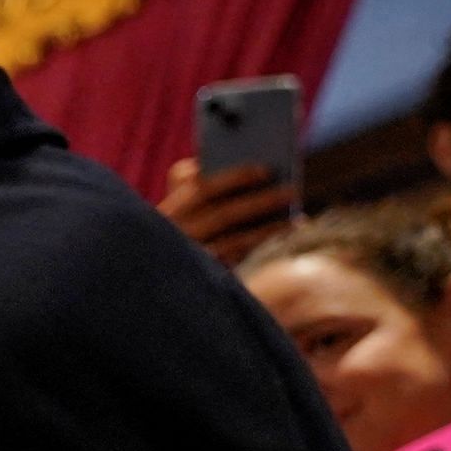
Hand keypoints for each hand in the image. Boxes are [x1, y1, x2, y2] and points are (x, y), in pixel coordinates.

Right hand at [159, 159, 290, 266]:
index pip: (202, 189)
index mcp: (165, 211)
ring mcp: (186, 259)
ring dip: (266, 229)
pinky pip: (236, 261)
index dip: (235, 178)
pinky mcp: (200, 280)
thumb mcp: (179, 206)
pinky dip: (258, 247)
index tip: (266, 170)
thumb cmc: (178, 226)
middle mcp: (173, 236)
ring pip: (233, 242)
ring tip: (293, 218)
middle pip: (223, 216)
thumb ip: (193, 183)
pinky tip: (278, 235)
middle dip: (259, 202)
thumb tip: (247, 172)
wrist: (157, 278)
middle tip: (292, 191)